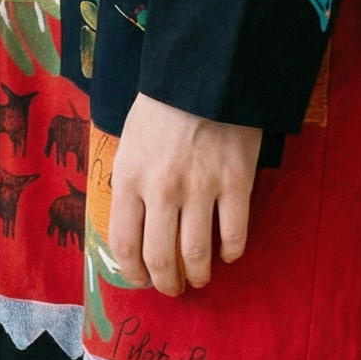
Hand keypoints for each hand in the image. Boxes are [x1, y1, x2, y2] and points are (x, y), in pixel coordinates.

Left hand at [107, 93, 261, 297]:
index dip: (133, 272)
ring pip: (197, 254)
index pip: (124, 244)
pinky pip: (234, 234)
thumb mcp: (130, 140)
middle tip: (173, 287)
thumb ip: (130, 181)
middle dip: (166, 282)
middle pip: (160, 258)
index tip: (142, 278)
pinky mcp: (236, 182)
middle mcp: (161, 189)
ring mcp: (201, 188)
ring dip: (199, 274)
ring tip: (201, 277)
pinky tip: (228, 253)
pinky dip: (231, 252)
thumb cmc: (164, 105)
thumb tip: (134, 224)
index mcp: (129, 177)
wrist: (208, 72)